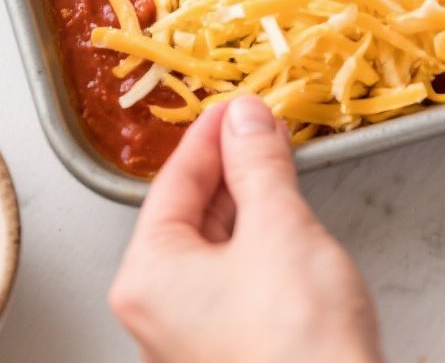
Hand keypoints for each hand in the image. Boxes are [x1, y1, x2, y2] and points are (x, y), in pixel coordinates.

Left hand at [110, 96, 381, 362]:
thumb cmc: (297, 346)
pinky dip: (257, 244)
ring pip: (213, 249)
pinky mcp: (228, 355)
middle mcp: (157, 314)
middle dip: (230, 167)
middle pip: (189, 215)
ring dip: (247, 203)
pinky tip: (286, 225)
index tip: (236, 107)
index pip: (173, 181)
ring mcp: (190, 340)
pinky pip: (232, 281)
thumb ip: (258, 164)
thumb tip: (246, 120)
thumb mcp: (279, 228)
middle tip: (262, 129)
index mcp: (148, 277)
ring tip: (279, 166)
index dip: (211, 134)